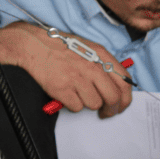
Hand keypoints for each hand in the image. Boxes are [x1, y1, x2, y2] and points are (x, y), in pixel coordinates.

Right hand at [0, 22, 132, 118]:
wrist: (34, 45)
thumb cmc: (61, 47)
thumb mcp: (89, 48)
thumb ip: (104, 64)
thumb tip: (117, 85)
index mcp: (101, 56)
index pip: (124, 82)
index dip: (126, 99)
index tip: (121, 105)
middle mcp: (92, 67)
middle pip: (113, 97)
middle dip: (111, 109)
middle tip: (106, 113)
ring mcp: (78, 78)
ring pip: (94, 104)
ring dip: (88, 104)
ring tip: (78, 94)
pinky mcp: (63, 89)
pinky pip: (77, 107)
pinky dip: (72, 105)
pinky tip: (67, 95)